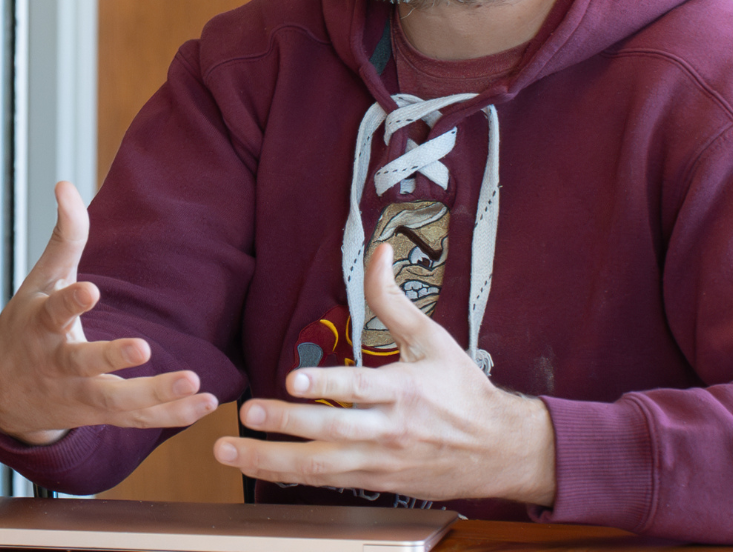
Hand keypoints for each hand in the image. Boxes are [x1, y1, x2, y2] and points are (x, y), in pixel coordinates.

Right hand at [0, 181, 219, 444]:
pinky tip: (204, 402)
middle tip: (143, 348)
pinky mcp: (100, 416)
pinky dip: (170, 415)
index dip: (71, 302)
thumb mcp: (39, 280)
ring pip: (114, 402)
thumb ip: (63, 236)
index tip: (90, 290)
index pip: (54, 312)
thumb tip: (66, 184)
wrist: (3, 394)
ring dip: (153, 396)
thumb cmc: (27, 327)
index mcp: (39, 326)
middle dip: (111, 358)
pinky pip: (137, 421)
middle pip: (83, 365)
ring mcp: (78, 395)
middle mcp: (57, 364)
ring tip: (192, 381)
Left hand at [214, 243, 556, 504]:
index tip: (291, 380)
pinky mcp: (377, 482)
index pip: (360, 388)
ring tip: (229, 452)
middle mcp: (391, 430)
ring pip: (323, 466)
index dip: (325, 384)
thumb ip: (394, 300)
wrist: (503, 452)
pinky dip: (290, 478)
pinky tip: (257, 469)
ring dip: (272, 461)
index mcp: (406, 391)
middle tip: (246, 413)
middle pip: (333, 430)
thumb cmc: (464, 391)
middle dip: (286, 424)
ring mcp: (382, 461)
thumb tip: (379, 250)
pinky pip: (328, 483)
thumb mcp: (434, 340)